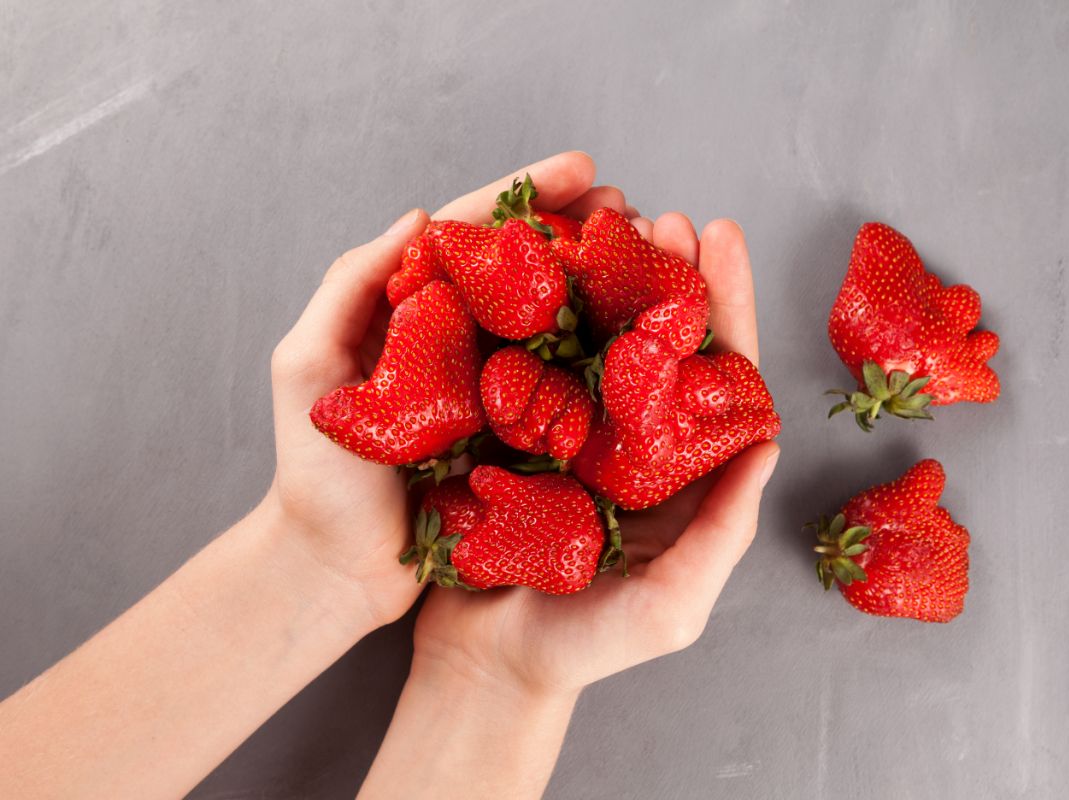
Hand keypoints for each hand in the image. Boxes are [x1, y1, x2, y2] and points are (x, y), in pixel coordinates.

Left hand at [265, 152, 616, 628]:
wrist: (336, 568)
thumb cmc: (314, 474)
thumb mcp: (305, 367)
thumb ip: (348, 287)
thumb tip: (417, 216)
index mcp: (411, 310)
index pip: (473, 233)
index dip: (528, 195)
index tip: (584, 167)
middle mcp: (460, 340)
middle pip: (528, 269)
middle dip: (583, 232)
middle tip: (635, 211)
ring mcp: (493, 388)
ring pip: (558, 323)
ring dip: (606, 287)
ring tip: (655, 257)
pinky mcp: (519, 439)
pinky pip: (568, 390)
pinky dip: (607, 361)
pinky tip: (645, 341)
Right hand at [410, 212, 780, 693]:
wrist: (484, 667)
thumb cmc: (583, 649)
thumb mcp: (671, 607)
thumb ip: (722, 533)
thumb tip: (770, 444)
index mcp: (679, 475)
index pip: (716, 379)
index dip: (722, 308)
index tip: (720, 238)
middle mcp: (630, 444)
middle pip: (656, 344)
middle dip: (666, 276)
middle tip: (664, 217)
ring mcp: (568, 435)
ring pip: (592, 342)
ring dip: (601, 280)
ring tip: (605, 221)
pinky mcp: (508, 436)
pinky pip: (525, 365)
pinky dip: (531, 315)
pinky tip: (532, 271)